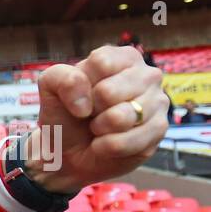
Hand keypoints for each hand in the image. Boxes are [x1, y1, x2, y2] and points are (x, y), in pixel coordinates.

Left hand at [29, 45, 168, 192]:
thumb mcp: (51, 90)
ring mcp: (157, 101)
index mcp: (122, 57)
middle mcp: (146, 74)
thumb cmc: (65, 117)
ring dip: (99, 129)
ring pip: (121, 118)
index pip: (101, 62)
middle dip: (91, 110)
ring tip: (99, 128)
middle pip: (109, 91)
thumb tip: (85, 102)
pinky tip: (107, 144)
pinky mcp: (159, 129)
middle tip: (91, 114)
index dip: (82, 85)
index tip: (81, 95)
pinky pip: (126, 142)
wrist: (69, 153)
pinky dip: (107, 147)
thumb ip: (60, 78)